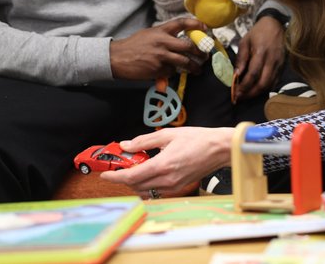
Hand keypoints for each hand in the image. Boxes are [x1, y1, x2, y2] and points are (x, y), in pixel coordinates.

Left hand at [100, 127, 234, 196]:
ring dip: (134, 183)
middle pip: (135, 186)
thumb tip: (126, 145)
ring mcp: (174, 186)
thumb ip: (144, 141)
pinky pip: (157, 191)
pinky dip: (147, 185)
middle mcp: (167, 180)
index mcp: (162, 165)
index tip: (105, 174)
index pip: (131, 176)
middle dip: (123, 179)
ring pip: (145, 190)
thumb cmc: (197, 139)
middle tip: (118, 168)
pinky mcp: (179, 187)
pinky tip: (148, 173)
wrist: (219, 149)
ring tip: (133, 169)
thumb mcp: (167, 134)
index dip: (115, 177)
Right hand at [110, 18, 207, 80]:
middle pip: (188, 46)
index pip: (181, 23)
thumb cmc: (133, 45)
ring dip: (193, 67)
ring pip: (184, 62)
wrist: (117, 58)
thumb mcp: (149, 34)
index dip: (195, 24)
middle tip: (205, 56)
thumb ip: (164, 36)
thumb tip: (180, 41)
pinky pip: (171, 72)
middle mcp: (163, 42)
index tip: (205, 27)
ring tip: (198, 70)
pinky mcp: (158, 69)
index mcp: (160, 31)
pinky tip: (170, 72)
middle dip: (200, 52)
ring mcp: (161, 57)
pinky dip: (173, 73)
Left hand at [233, 16, 285, 99]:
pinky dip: (266, 88)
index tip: (236, 92)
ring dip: (258, 92)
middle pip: (263, 83)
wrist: (275, 24)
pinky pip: (275, 81)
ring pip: (270, 84)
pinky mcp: (283, 66)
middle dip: (251, 93)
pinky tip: (258, 89)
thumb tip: (236, 75)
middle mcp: (272, 60)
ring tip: (247, 95)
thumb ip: (241, 58)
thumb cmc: (257, 32)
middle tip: (241, 97)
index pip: (253, 74)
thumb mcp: (245, 41)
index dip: (244, 85)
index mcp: (261, 53)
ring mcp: (279, 64)